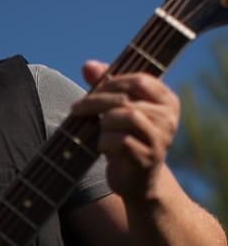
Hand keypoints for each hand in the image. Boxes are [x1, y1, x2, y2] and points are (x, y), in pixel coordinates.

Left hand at [71, 60, 180, 201]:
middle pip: (126, 98)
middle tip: (77, 108)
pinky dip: (104, 142)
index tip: (93, 90)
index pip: (139, 79)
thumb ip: (104, 86)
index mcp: (166, 100)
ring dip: (102, 123)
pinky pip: (120, 141)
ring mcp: (161, 139)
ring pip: (125, 116)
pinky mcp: (148, 158)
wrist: (136, 180)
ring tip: (99, 131)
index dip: (111, 81)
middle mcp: (168, 118)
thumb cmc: (124, 138)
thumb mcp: (115, 110)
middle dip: (95, 101)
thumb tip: (88, 65)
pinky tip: (103, 148)